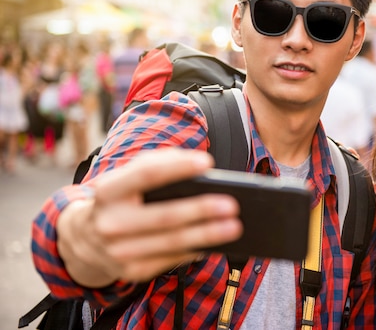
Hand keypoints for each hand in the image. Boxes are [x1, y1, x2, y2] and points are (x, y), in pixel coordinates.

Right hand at [57, 148, 242, 286]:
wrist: (83, 238)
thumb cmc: (120, 198)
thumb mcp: (127, 177)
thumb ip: (157, 163)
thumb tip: (199, 167)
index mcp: (108, 190)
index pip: (145, 174)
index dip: (177, 167)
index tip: (207, 162)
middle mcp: (110, 222)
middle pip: (165, 215)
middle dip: (201, 209)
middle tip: (231, 204)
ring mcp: (118, 251)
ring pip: (172, 242)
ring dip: (208, 235)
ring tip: (234, 226)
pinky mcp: (130, 271)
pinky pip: (171, 260)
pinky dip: (196, 249)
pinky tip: (215, 242)